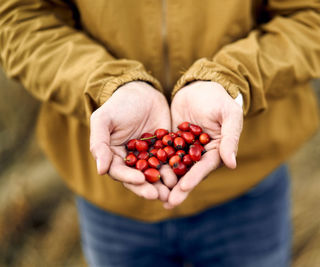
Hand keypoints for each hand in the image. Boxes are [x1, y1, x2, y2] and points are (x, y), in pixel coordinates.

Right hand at [89, 81, 176, 200]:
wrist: (142, 92)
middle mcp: (131, 161)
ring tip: (171, 190)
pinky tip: (182, 176)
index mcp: (114, 156)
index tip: (140, 180)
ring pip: (155, 174)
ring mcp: (149, 157)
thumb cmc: (119, 105)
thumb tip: (101, 170)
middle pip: (138, 179)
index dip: (129, 178)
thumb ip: (99, 143)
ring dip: (163, 185)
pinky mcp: (165, 151)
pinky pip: (170, 163)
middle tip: (158, 194)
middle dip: (148, 188)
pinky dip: (175, 170)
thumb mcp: (104, 120)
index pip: (120, 172)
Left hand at [165, 81, 242, 208]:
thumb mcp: (228, 115)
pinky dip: (154, 165)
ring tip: (153, 195)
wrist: (200, 85)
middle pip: (188, 173)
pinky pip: (162, 154)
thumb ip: (230, 138)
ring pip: (174, 168)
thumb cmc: (218, 99)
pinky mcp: (171, 142)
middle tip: (167, 202)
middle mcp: (200, 154)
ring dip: (165, 182)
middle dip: (178, 188)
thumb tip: (231, 164)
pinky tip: (142, 174)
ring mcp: (184, 149)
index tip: (184, 187)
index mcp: (216, 151)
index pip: (205, 167)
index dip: (195, 177)